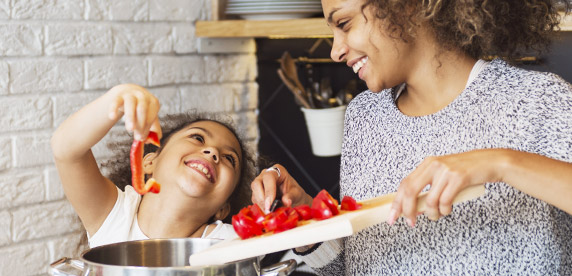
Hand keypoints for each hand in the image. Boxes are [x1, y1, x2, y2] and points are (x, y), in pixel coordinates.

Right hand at [106, 84, 161, 140]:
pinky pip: (116, 101)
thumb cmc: (141, 107)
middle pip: (142, 110)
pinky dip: (113, 109)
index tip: (142, 138)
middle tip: (137, 137)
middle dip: (141, 124)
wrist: (129, 92)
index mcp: (153, 102)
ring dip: (130, 117)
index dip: (147, 127)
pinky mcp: (119, 95)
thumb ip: (153, 129)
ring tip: (130, 129)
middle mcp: (143, 96)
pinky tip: (112, 117)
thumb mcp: (149, 116)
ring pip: (130, 104)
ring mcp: (130, 94)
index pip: (151, 115)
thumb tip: (152, 141)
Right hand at [250, 164, 312, 212]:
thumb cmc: (295, 193)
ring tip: (269, 212)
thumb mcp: (297, 194)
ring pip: (254, 193)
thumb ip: (292, 196)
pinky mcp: (257, 193)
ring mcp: (260, 183)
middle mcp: (265, 175)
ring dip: (260, 204)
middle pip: (257, 184)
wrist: (293, 199)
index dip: (268, 191)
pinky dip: (260, 207)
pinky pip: (255, 200)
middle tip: (268, 210)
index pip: (268, 178)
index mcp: (277, 171)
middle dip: (262, 198)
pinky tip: (268, 211)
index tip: (270, 204)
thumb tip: (286, 201)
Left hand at [387, 149, 504, 226]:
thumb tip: (413, 208)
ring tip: (437, 215)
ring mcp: (445, 171)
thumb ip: (429, 188)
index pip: (404, 184)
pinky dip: (444, 210)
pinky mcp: (458, 178)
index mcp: (427, 164)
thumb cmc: (467, 171)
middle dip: (407, 210)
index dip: (397, 202)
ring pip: (429, 200)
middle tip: (410, 222)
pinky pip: (444, 201)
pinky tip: (447, 209)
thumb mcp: (444, 175)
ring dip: (431, 214)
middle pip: (410, 191)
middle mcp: (433, 165)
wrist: (491, 162)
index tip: (392, 216)